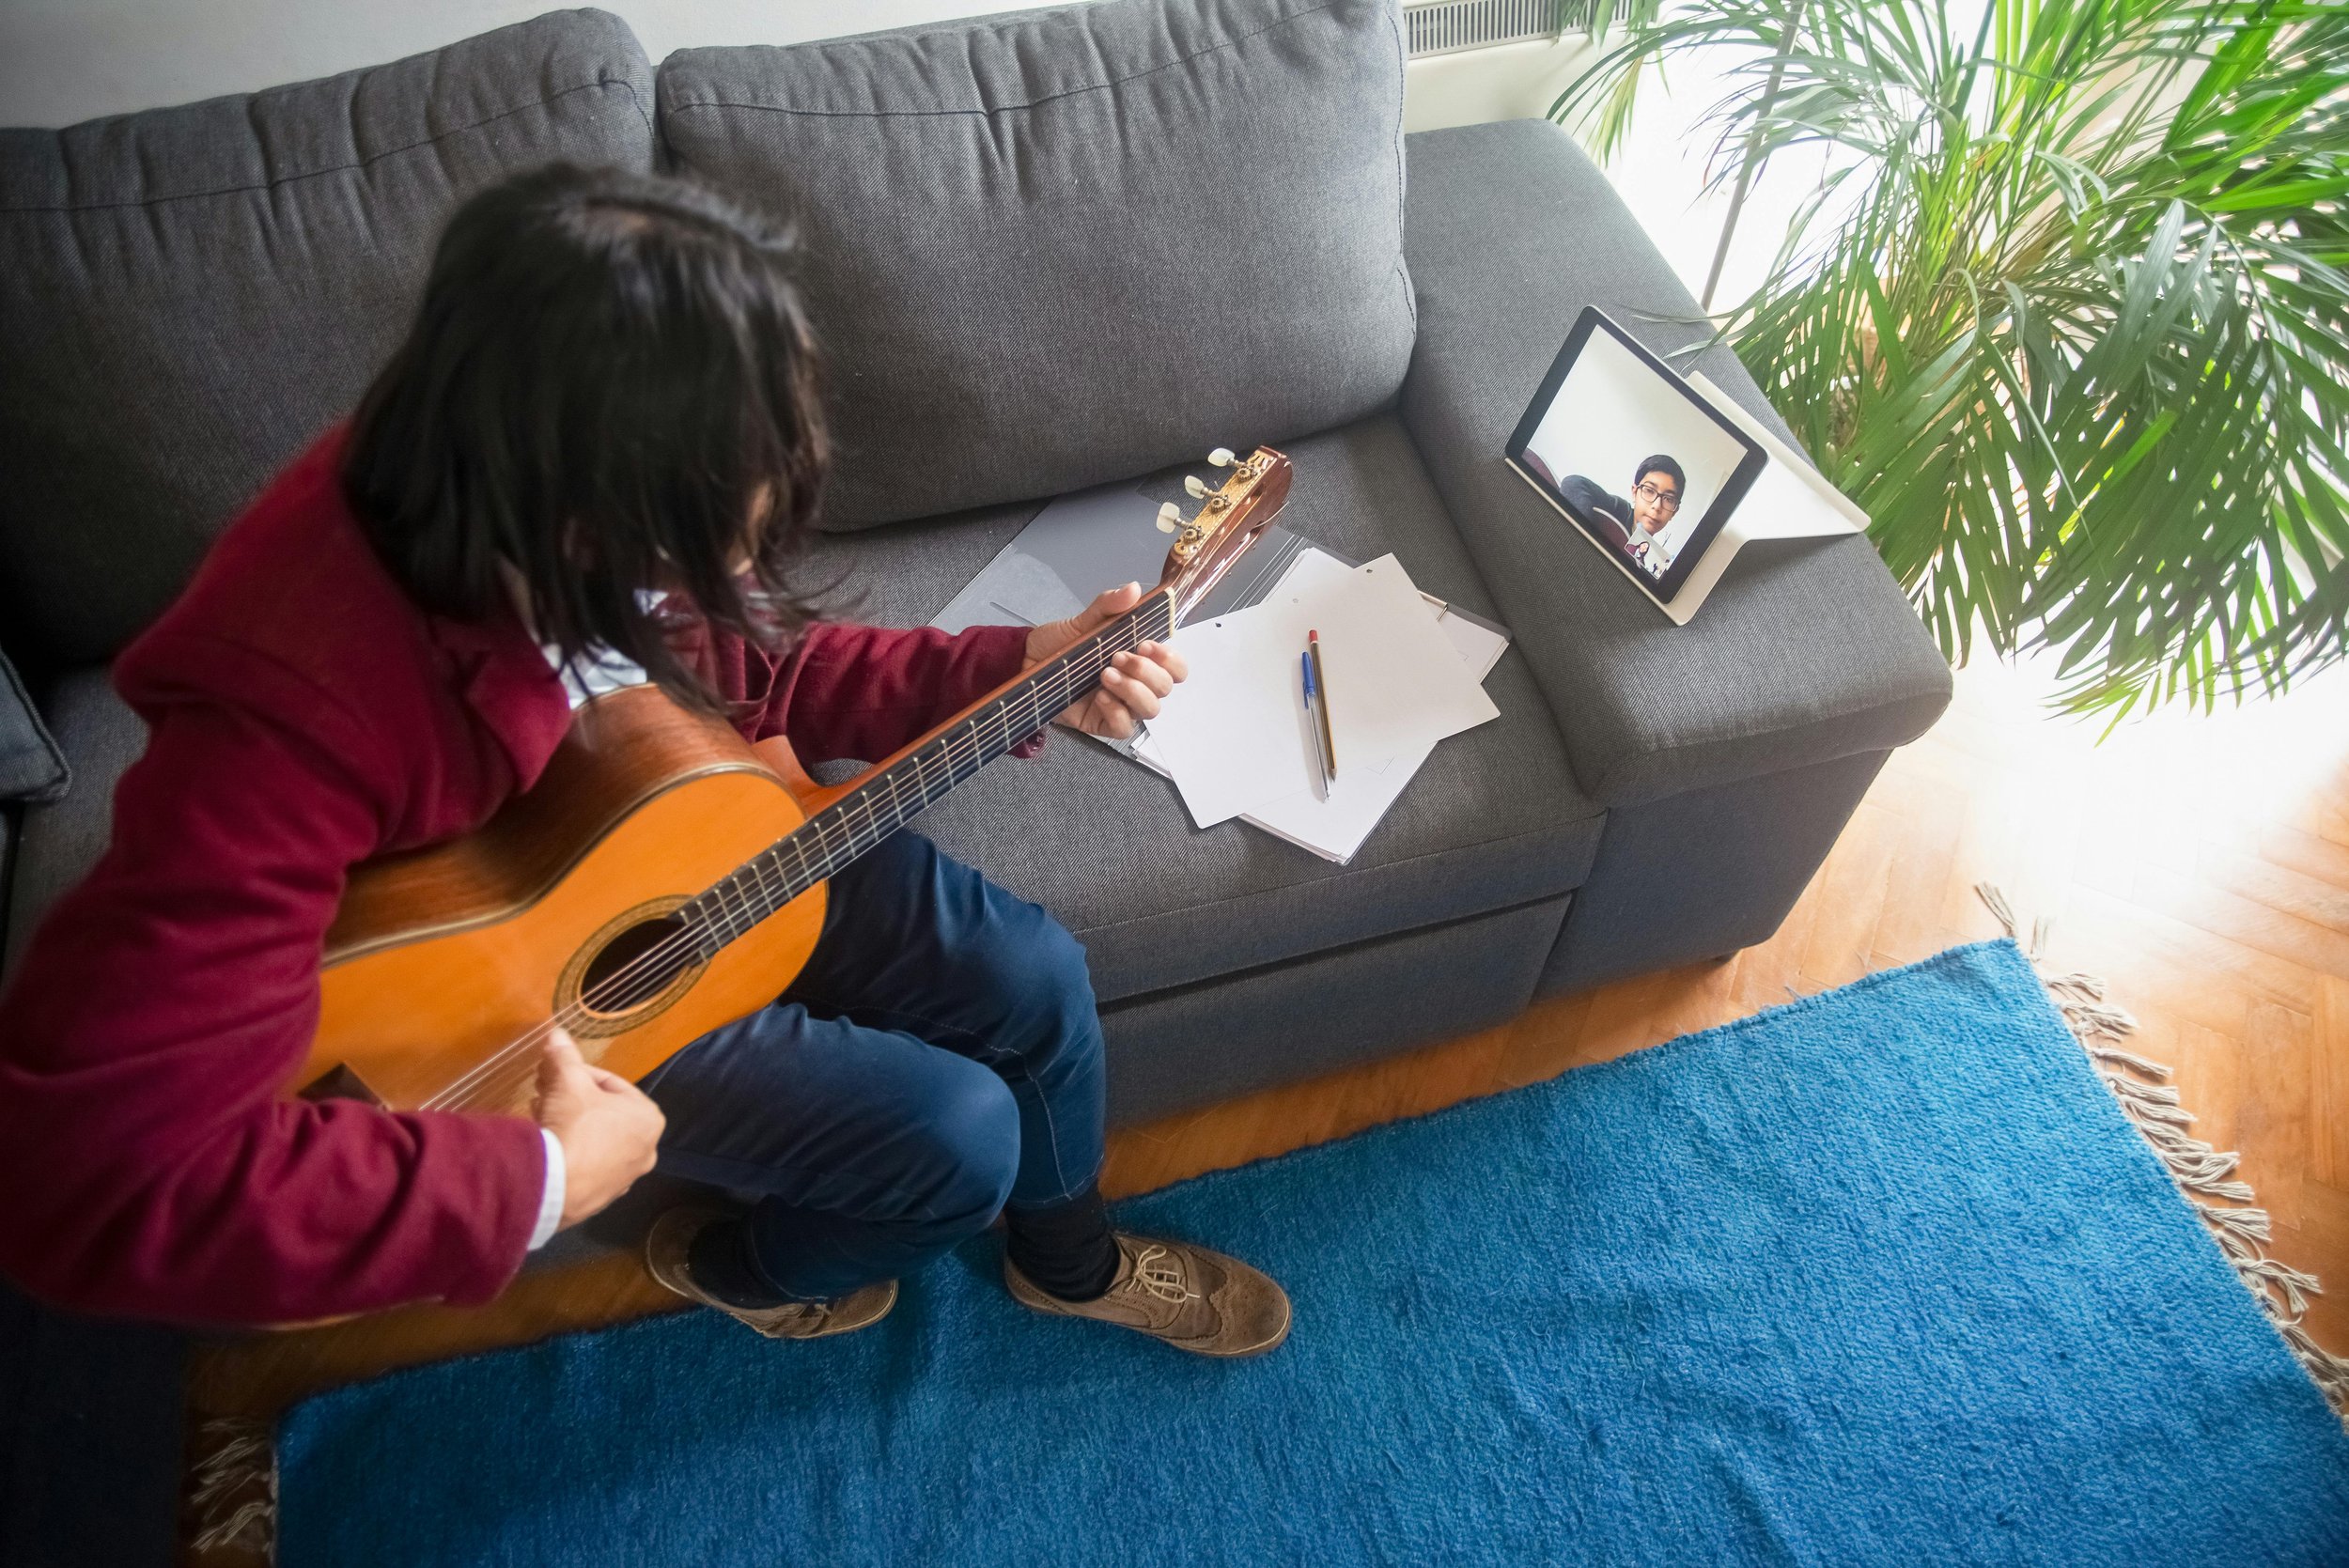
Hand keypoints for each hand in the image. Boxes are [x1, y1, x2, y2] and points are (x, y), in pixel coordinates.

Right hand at [531, 1029, 664, 1229]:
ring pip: (593, 1139)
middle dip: (571, 1097)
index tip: (553, 1070)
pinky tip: (545, 1145)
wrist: (554, 1187)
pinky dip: (566, 1152)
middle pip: (602, 1112)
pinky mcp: (600, 1199)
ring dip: (568, 1123)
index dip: (578, 1073)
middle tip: (543, 1089)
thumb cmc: (574, 1125)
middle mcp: (646, 1150)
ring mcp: (625, 1178)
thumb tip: (557, 1032)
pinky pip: (583, 1165)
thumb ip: (564, 1055)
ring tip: (539, 1112)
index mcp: (649, 1118)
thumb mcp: (567, 1082)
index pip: (610, 1083)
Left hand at [1023, 582, 1188, 740]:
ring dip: (1133, 690)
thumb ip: (1109, 605)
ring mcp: (1122, 705)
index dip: (1170, 659)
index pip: (1175, 666)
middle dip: (1146, 671)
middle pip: (1165, 687)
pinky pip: (1124, 727)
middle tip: (1117, 657)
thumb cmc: (1059, 644)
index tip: (1147, 645)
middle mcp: (1136, 683)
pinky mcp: (1103, 723)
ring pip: (1150, 709)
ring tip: (1105, 674)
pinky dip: (1116, 711)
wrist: (1026, 662)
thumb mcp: (1083, 621)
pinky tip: (1099, 697)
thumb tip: (1134, 589)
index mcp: (1140, 658)